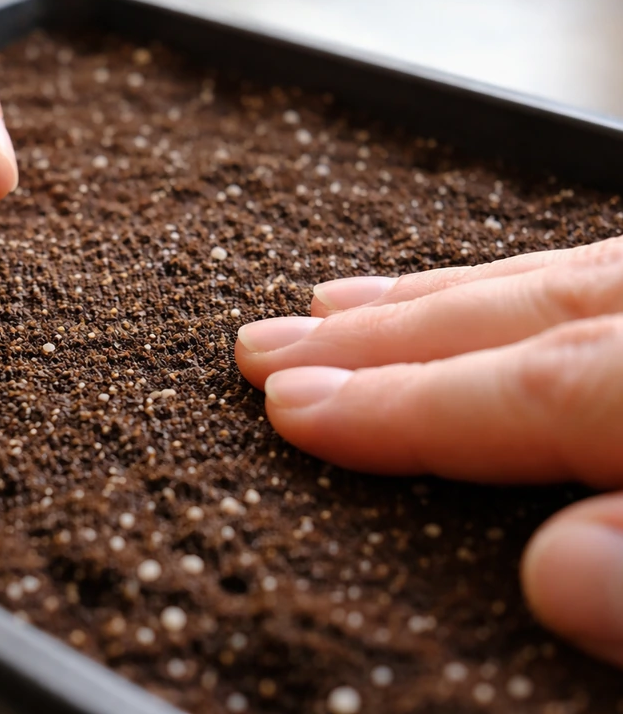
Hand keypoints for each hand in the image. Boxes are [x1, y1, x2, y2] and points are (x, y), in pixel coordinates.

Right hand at [235, 236, 622, 667]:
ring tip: (335, 303)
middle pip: (527, 318)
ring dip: (435, 301)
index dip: (400, 402)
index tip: (289, 405)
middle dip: (382, 336)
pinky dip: (520, 284)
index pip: (535, 390)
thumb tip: (558, 576)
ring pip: (561, 281)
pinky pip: (601, 278)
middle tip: (266, 344)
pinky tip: (483, 292)